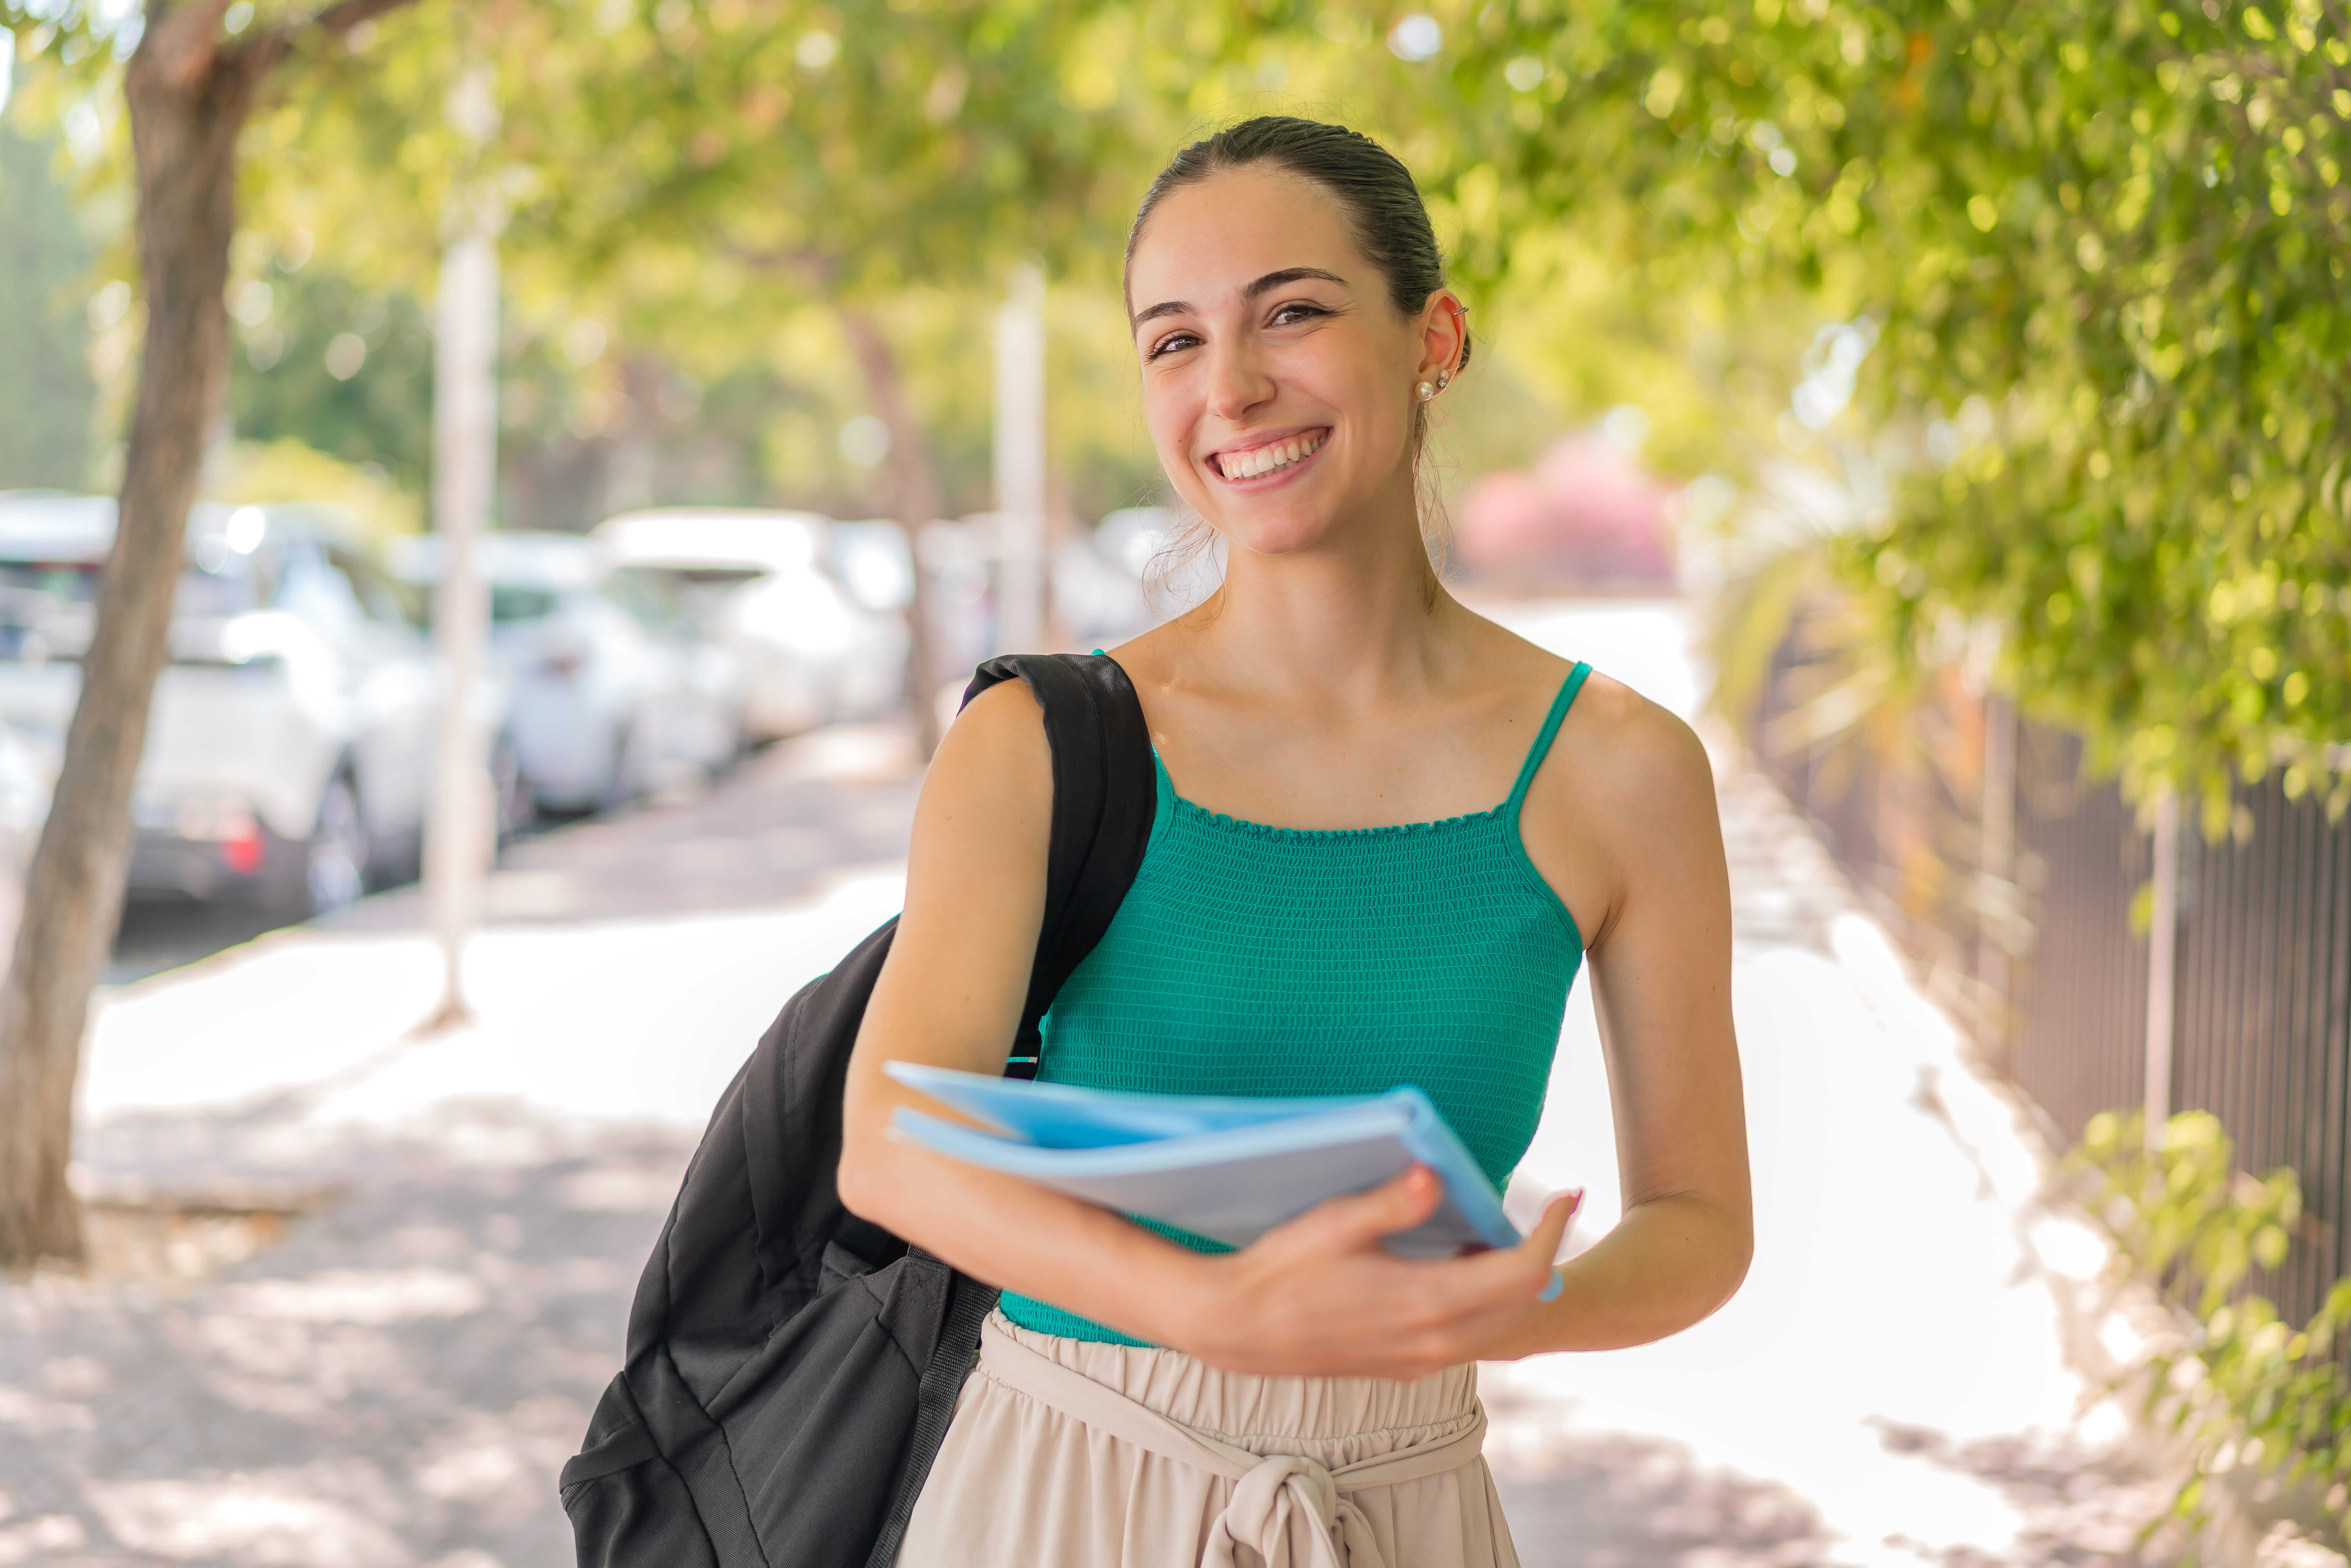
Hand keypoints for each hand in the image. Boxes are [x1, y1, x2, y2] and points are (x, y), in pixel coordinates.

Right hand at [1166, 1166, 1581, 1379]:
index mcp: (1429, 1302)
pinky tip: (1456, 1267)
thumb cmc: (1283, 1269)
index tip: (1567, 1195)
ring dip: (1509, 1281)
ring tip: (1492, 1233)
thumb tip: (1437, 1174)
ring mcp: (1421, 1359)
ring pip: (1495, 1322)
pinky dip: (1480, 1301)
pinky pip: (1466, 1336)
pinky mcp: (1404, 1365)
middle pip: (1520, 1299)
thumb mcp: (1338, 1223)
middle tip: (1544, 1210)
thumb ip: (1395, 1202)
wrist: (1241, 1329)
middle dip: (1541, 1254)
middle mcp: (1436, 1341)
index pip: (1523, 1272)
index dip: (1553, 1232)